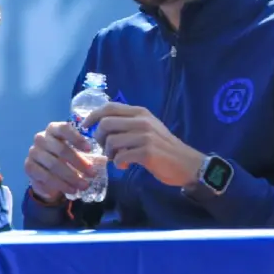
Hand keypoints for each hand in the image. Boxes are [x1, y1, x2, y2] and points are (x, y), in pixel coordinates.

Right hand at [25, 121, 100, 201]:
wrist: (45, 172)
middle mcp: (41, 138)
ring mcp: (33, 152)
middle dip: (79, 163)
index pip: (64, 129)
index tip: (89, 149)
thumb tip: (103, 161)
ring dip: (71, 177)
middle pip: (60, 149)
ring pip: (53, 164)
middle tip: (92, 174)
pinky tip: (71, 190)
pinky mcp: (28, 167)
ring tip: (84, 186)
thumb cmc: (64, 158)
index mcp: (53, 129)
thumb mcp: (75, 153)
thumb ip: (86, 155)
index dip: (77, 138)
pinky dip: (60, 185)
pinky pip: (45, 176)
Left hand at [83, 102, 202, 187]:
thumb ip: (128, 123)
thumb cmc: (163, 148)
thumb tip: (100, 124)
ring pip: (111, 141)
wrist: (188, 164)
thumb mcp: (147, 128)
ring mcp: (145, 136)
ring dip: (108, 153)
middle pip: (105, 124)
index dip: (92, 116)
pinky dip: (118, 164)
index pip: (109, 107)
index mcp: (140, 113)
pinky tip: (124, 166)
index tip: (85, 126)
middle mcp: (142, 121)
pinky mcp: (147, 152)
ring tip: (116, 158)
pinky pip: (120, 157)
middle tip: (106, 149)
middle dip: (99, 138)